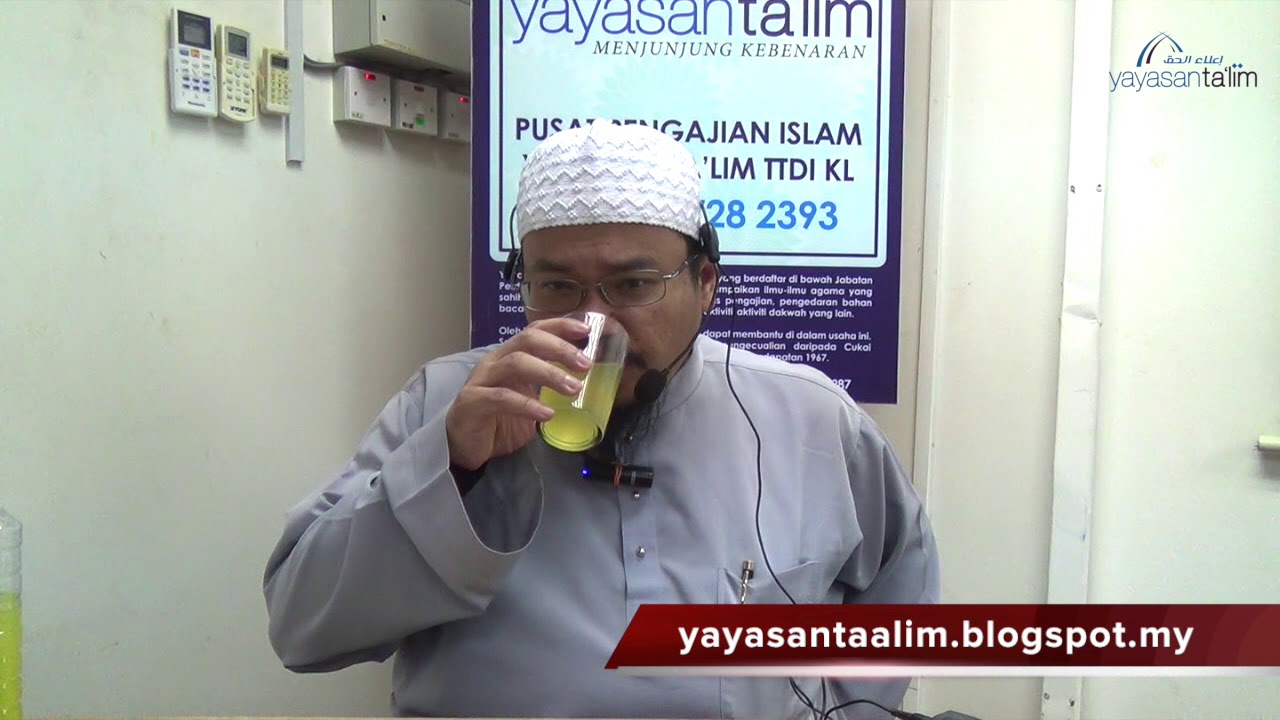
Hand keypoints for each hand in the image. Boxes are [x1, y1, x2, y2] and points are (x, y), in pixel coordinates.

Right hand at [445, 318, 592, 470]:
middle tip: (585, 365)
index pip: (535, 331)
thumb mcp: (531, 399)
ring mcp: (481, 380)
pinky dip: (527, 404)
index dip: (560, 326)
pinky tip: (547, 415)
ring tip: (573, 389)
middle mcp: (495, 362)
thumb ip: (551, 388)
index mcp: (510, 356)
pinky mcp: (471, 402)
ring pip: (516, 363)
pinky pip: (501, 397)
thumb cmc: (499, 421)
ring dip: (549, 373)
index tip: (587, 330)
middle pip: (527, 340)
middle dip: (560, 349)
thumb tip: (586, 383)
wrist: (465, 448)